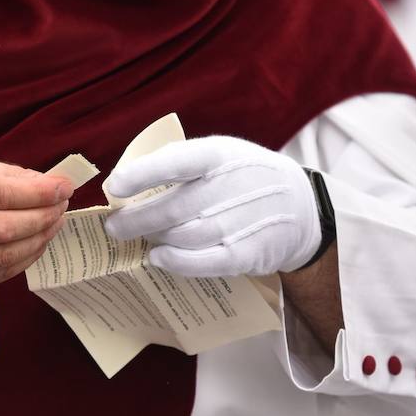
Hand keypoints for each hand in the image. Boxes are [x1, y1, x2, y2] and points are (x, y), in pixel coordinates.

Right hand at [0, 156, 72, 300]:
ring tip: (55, 222)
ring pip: (4, 255)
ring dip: (39, 239)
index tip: (65, 187)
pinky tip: (37, 242)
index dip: (38, 192)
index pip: (0, 193)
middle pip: (4, 227)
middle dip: (42, 216)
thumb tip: (48, 183)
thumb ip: (5, 174)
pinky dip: (25, 258)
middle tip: (62, 204)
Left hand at [103, 136, 320, 277]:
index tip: (115, 186)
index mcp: (221, 154)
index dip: (143, 174)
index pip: (178, 161)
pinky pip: (205, 262)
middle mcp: (233, 185)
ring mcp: (243, 221)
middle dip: (136, 219)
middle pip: (174, 208)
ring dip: (154, 239)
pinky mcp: (249, 252)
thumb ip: (177, 163)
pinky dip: (176, 262)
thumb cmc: (243, 176)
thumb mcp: (220, 154)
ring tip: (140, 239)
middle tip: (114, 226)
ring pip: (184, 236)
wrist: (301, 206)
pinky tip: (158, 257)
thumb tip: (124, 185)